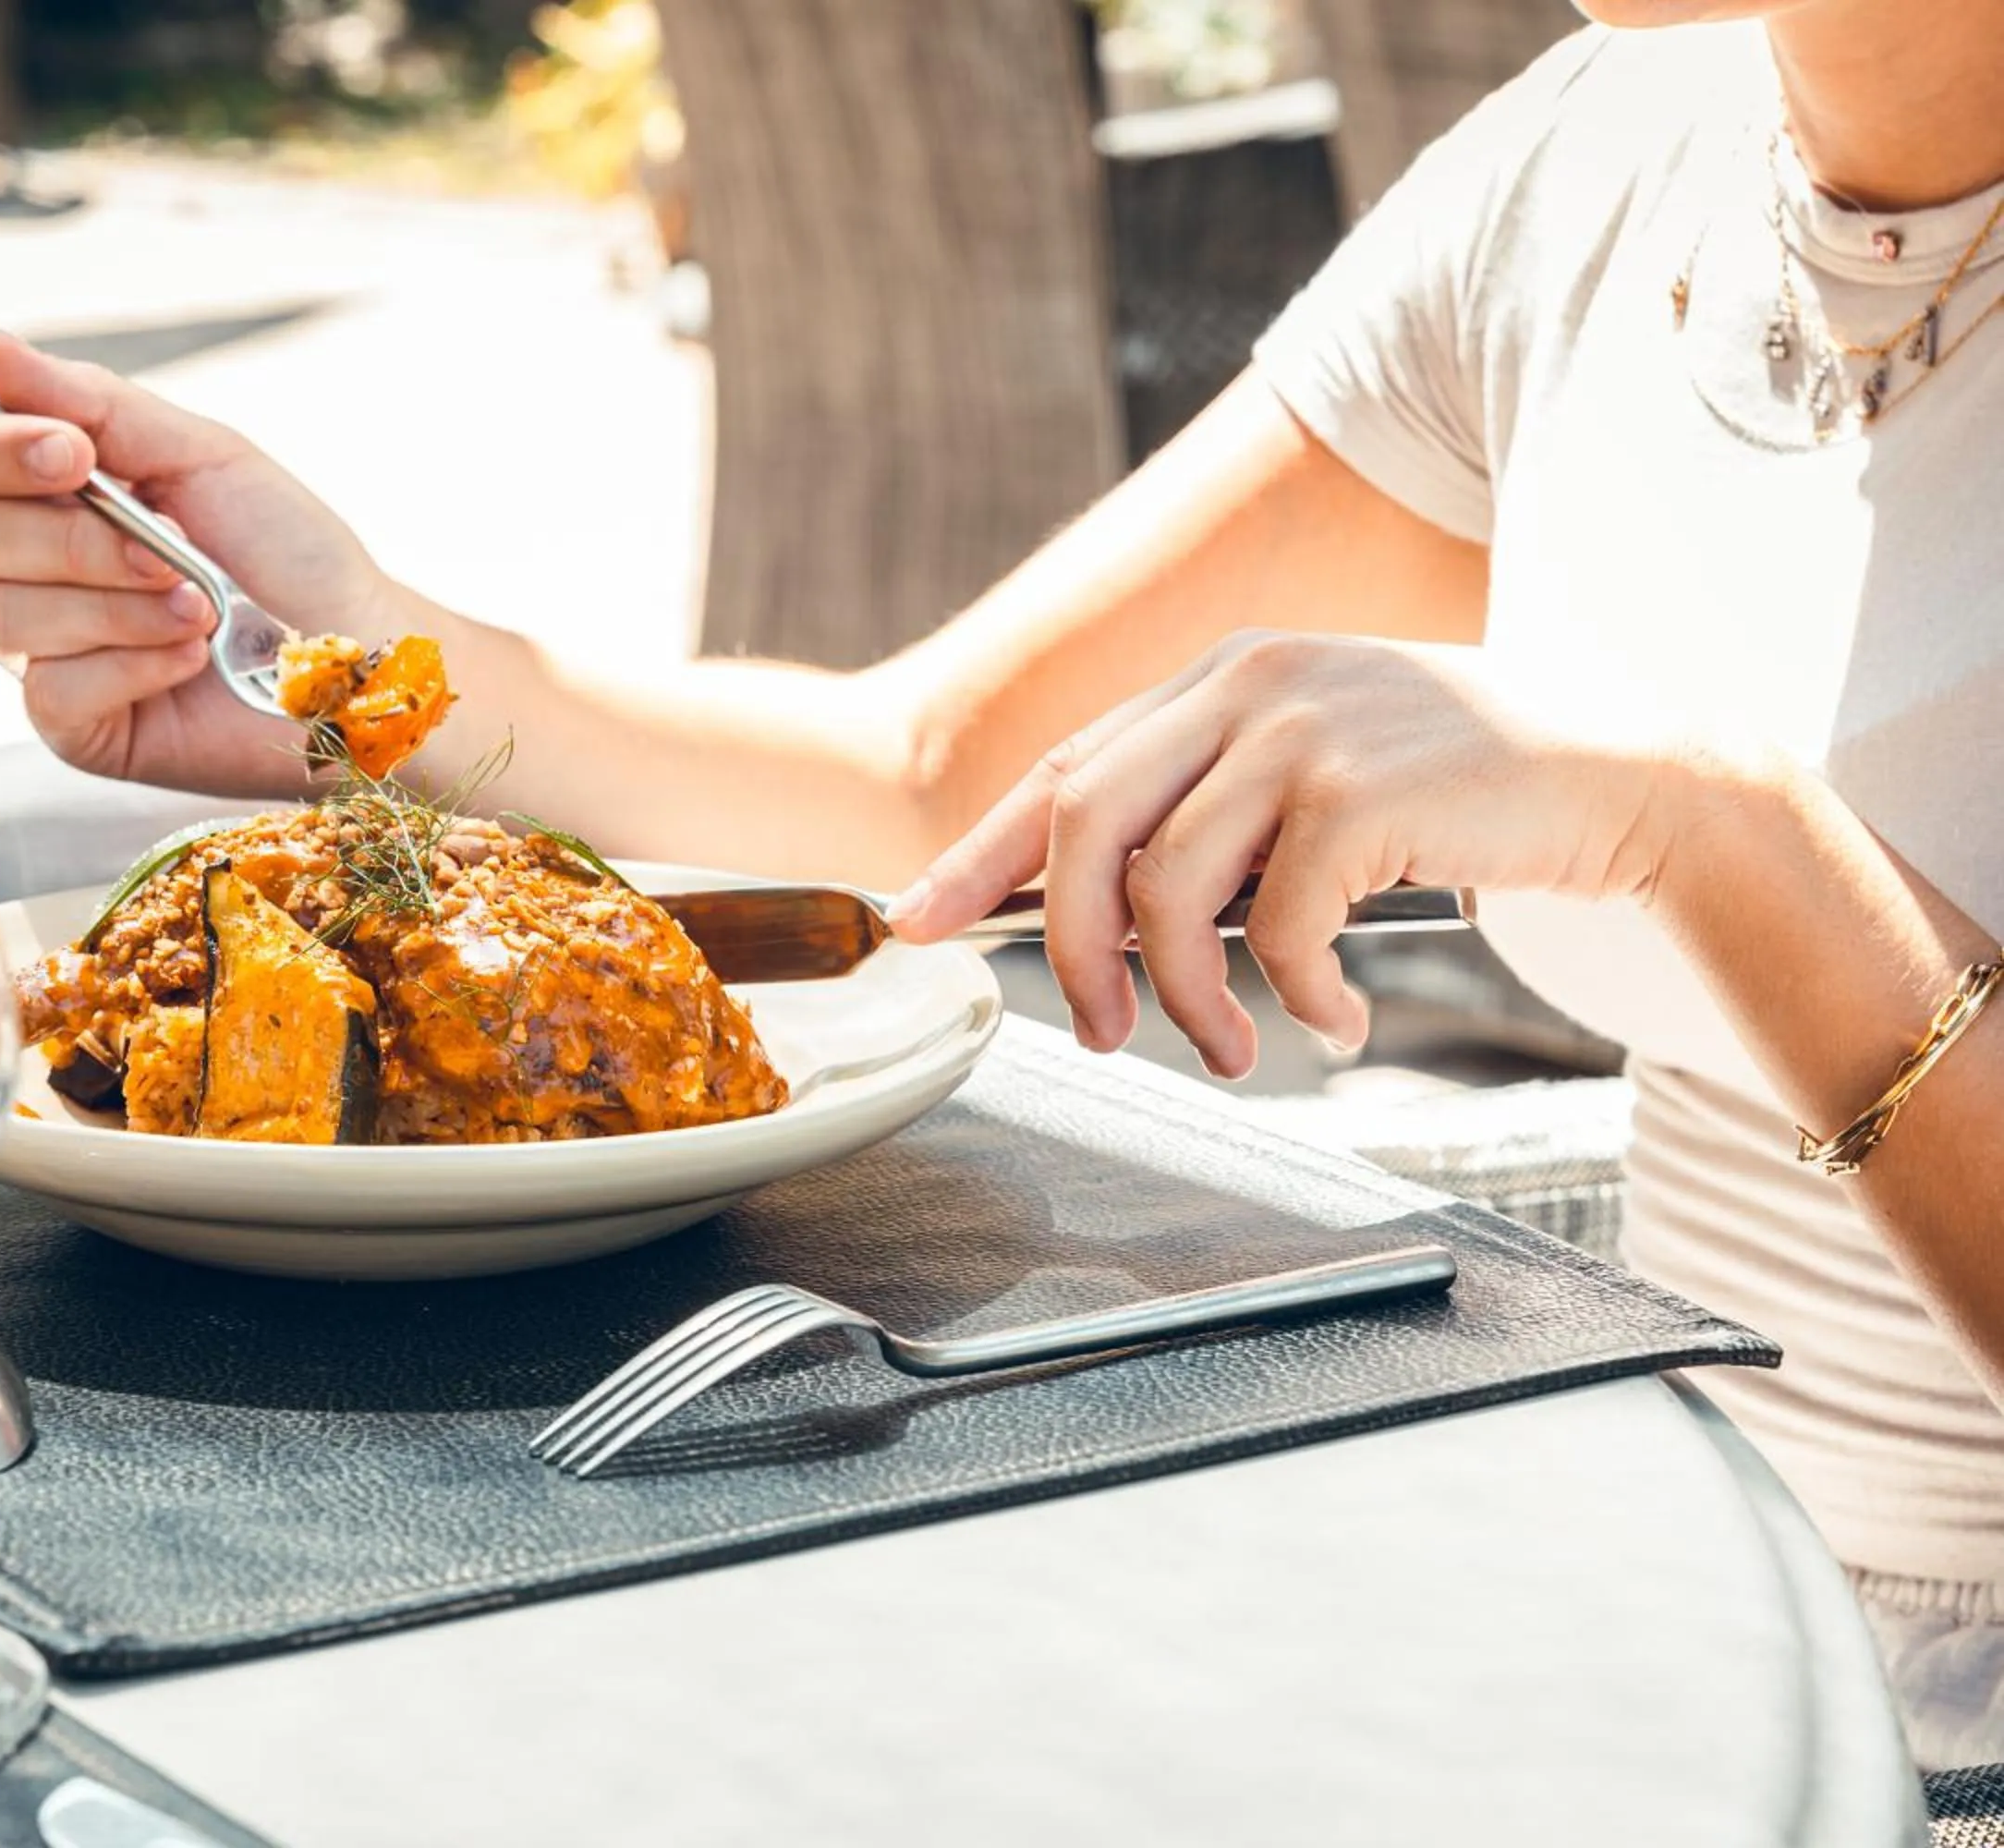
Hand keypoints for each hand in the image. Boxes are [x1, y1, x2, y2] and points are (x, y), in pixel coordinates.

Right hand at [0, 331, 394, 792]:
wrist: (356, 653)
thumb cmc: (290, 554)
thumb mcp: (202, 455)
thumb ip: (94, 402)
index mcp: (51, 493)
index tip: (75, 455)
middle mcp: (33, 569)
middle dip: (72, 537)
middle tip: (162, 544)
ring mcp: (47, 650)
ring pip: (6, 616)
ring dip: (120, 604)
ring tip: (199, 607)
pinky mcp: (73, 724)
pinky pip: (50, 689)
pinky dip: (132, 663)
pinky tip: (187, 659)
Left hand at [888, 632, 1685, 1077]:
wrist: (1624, 778)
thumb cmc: (1460, 793)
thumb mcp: (1314, 776)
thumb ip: (1216, 811)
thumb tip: (1103, 913)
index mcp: (1224, 676)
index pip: (1064, 767)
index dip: (979, 852)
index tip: (915, 920)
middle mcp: (1250, 685)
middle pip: (1083, 824)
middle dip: (1070, 949)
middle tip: (1097, 1032)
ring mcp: (1307, 730)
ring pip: (1169, 889)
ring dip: (1185, 999)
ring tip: (1235, 1048)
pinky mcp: (1367, 793)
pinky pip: (1280, 928)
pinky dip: (1296, 997)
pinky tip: (1336, 1020)